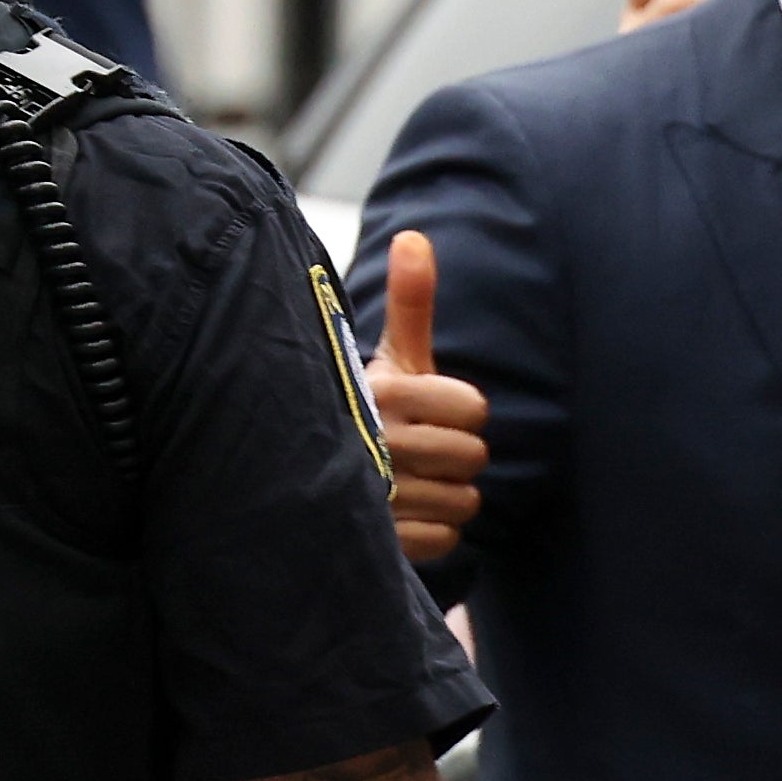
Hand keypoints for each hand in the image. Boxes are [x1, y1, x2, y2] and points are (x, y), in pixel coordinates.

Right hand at [365, 230, 485, 564]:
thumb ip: (410, 301)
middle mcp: (377, 443)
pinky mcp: (377, 543)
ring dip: (445, 496)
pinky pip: (445, 540)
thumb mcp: (390, 356)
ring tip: (409, 482)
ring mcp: (375, 498)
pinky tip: (403, 517)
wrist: (307, 472)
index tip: (429, 412)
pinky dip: (432, 534)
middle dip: (456, 456)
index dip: (461, 412)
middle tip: (418, 449)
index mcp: (384, 392)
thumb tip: (414, 237)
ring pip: (463, 502)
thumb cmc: (367, 408)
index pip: (474, 409)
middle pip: (473, 457)